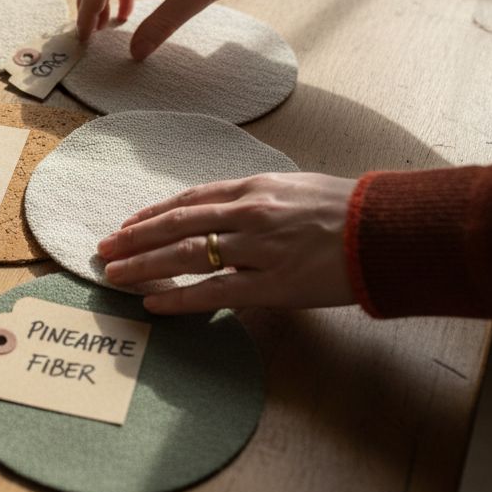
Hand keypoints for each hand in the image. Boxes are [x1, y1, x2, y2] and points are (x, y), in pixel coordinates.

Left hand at [95, 173, 357, 313]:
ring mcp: (257, 248)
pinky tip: (151, 303)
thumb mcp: (299, 190)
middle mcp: (249, 212)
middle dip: (134, 238)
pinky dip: (178, 298)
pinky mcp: (271, 283)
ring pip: (185, 255)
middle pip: (176, 224)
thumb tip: (234, 215)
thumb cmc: (351, 211)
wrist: (388, 229)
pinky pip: (214, 292)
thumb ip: (262, 202)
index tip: (128, 224)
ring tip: (114, 275)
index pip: (190, 199)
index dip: (153, 213)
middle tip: (104, 249)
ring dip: (143, 266)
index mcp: (255, 187)